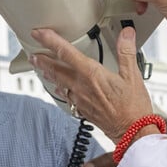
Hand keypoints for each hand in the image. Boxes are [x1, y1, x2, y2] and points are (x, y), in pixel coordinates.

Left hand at [30, 27, 153, 142]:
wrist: (132, 132)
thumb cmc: (133, 107)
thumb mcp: (133, 75)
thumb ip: (127, 51)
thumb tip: (126, 33)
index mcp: (92, 74)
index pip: (66, 53)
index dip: (50, 41)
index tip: (40, 33)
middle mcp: (82, 86)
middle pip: (56, 70)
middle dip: (42, 61)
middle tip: (32, 54)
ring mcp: (80, 99)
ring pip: (59, 84)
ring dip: (48, 75)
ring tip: (41, 69)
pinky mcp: (83, 110)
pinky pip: (66, 97)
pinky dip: (60, 90)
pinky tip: (60, 89)